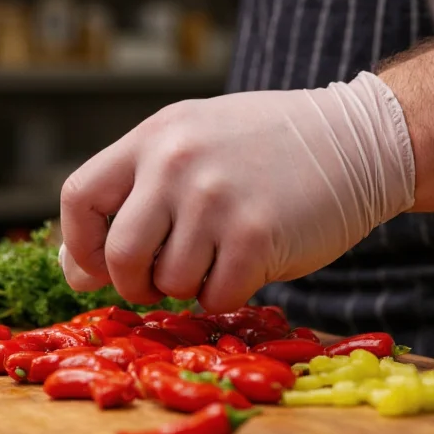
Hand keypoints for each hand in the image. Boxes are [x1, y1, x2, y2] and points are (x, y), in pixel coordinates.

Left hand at [59, 71, 415, 311]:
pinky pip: (216, 296)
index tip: (96, 268)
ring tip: (219, 258)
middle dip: (134, 284)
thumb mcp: (195, 140)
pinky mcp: (256, 237)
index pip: (81, 197)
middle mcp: (177, 164)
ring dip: (190, 287)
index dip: (80, 245)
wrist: (355, 140)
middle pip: (119, 255)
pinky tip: (250, 264)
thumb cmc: (269, 146)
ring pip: (169, 284)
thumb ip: (139, 189)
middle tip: (159, 282)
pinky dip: (227, 294)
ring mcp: (216, 200)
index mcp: (156, 137)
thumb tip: (78, 265)